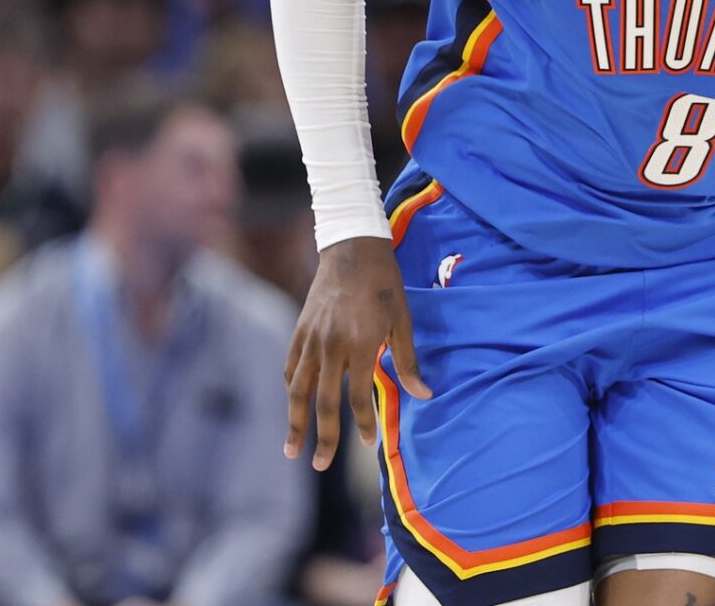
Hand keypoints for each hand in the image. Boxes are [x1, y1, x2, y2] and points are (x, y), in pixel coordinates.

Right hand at [284, 238, 430, 470]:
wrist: (352, 249)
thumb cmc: (385, 285)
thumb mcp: (403, 320)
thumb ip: (407, 361)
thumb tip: (424, 395)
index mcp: (360, 345)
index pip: (357, 397)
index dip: (361, 424)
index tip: (366, 446)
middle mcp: (331, 346)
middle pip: (324, 402)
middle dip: (322, 437)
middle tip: (319, 465)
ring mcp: (311, 339)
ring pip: (299, 390)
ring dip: (295, 422)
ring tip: (292, 449)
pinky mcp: (299, 331)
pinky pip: (291, 367)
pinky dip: (292, 389)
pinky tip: (292, 405)